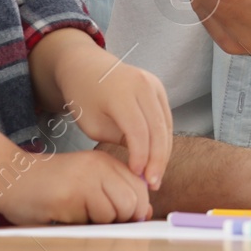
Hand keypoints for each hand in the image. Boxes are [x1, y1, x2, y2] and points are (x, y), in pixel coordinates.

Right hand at [0, 150, 152, 224]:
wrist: (10, 179)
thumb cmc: (49, 187)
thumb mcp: (88, 186)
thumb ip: (116, 195)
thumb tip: (145, 214)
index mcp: (105, 161)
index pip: (141, 188)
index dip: (136, 209)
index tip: (120, 218)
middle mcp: (99, 165)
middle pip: (134, 201)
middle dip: (123, 219)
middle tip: (99, 221)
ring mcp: (85, 178)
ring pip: (118, 212)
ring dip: (103, 223)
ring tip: (80, 215)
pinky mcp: (70, 195)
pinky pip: (95, 219)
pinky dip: (85, 225)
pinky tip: (67, 215)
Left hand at [52, 43, 172, 188]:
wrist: (85, 66)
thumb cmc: (83, 97)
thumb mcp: (93, 124)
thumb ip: (117, 140)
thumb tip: (140, 162)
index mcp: (121, 93)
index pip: (139, 131)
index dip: (141, 157)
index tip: (137, 176)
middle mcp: (143, 85)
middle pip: (158, 129)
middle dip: (158, 160)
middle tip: (153, 184)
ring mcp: (154, 84)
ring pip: (166, 125)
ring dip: (163, 153)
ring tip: (156, 176)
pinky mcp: (159, 87)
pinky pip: (165, 118)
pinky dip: (163, 140)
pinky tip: (157, 158)